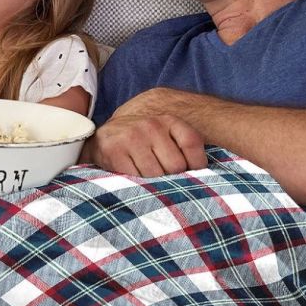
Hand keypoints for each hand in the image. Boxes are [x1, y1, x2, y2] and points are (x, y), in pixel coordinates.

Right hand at [81, 114, 207, 176]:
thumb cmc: (140, 142)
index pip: (192, 143)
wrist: (101, 138)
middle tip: (163, 181)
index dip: (195, 165)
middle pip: (176, 166)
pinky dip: (135, 185)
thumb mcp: (164, 136)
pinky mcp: (114, 151)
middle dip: (171, 178)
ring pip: (155, 175)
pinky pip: (134, 178)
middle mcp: (151, 125)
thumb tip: (204, 174)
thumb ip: (184, 147)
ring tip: (146, 181)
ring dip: (152, 184)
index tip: (190, 175)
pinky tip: (133, 180)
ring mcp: (131, 137)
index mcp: (168, 120)